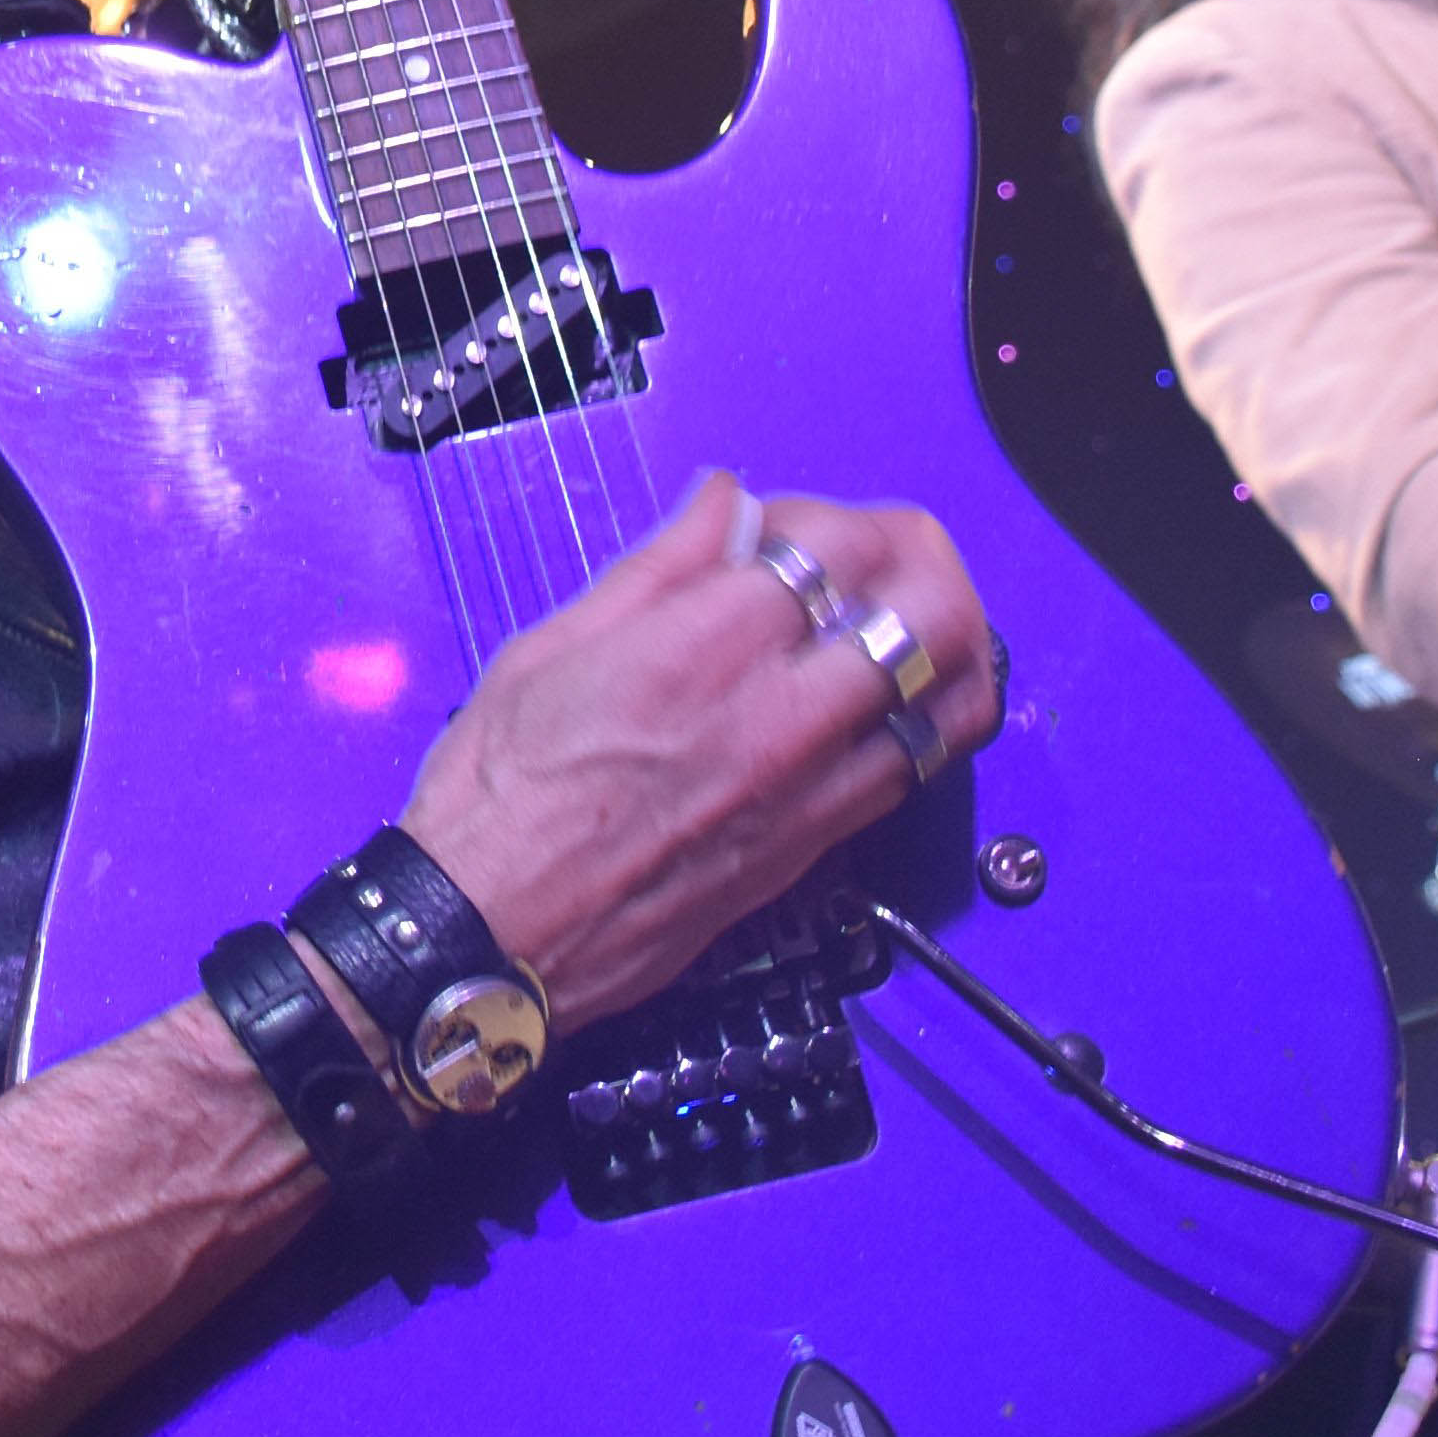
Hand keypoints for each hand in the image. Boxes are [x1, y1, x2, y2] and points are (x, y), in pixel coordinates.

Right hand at [391, 476, 988, 1023]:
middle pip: (928, 613)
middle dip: (920, 561)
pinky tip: (882, 703)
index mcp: (700, 649)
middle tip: (881, 556)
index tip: (787, 526)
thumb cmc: (498, 798)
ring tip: (907, 621)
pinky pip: (913, 773)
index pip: (837, 544)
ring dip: (945, 643)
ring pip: (947, 701)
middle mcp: (773, 719)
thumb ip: (659, 568)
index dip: (826, 514)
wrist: (490, 933)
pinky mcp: (812, 851)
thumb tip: (723, 504)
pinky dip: (923, 721)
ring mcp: (806, 792)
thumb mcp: (551, 647)